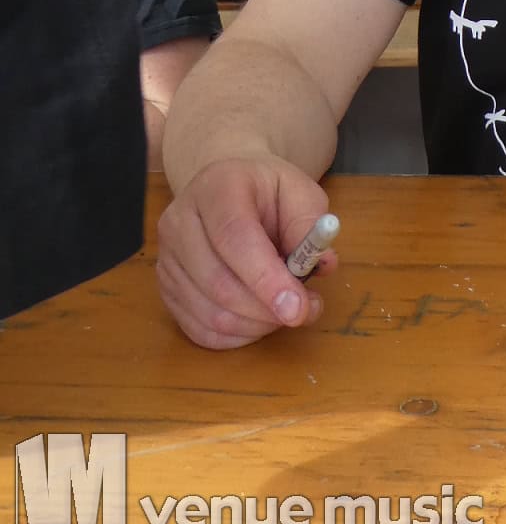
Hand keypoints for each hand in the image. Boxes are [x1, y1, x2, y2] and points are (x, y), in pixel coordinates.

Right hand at [155, 157, 336, 349]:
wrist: (227, 188)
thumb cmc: (266, 192)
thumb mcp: (299, 191)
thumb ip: (309, 224)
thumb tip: (321, 265)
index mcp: (216, 186)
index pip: (234, 237)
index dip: (266, 278)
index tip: (297, 307)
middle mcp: (180, 221)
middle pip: (218, 283)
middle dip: (267, 309)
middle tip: (305, 311)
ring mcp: (166, 259)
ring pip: (210, 314)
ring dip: (257, 325)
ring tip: (287, 309)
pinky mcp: (165, 289)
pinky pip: (200, 331)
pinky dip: (238, 336)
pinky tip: (261, 319)